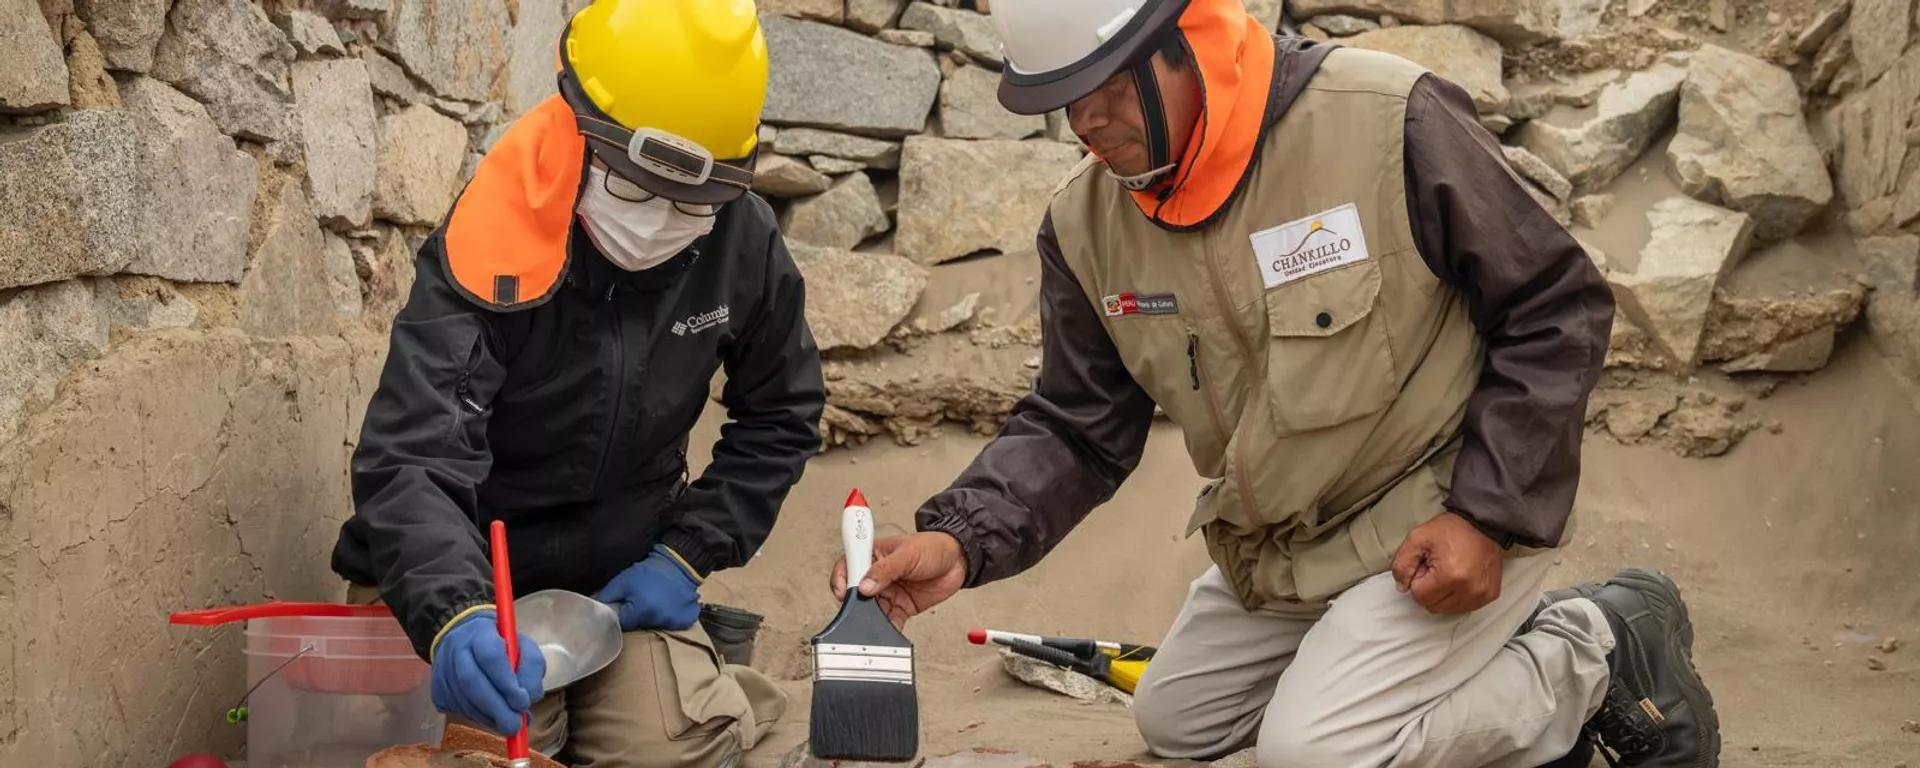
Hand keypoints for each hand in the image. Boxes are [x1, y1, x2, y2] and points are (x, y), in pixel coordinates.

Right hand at [431, 610, 546, 735]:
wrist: (465, 641)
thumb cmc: (502, 645)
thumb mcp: (524, 646)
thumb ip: (531, 668)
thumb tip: (528, 698)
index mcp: (480, 633)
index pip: (491, 657)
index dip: (506, 683)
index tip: (523, 703)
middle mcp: (456, 649)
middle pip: (471, 681)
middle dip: (496, 708)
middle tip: (514, 726)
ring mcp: (442, 669)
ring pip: (463, 700)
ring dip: (488, 717)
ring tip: (507, 723)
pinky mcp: (436, 689)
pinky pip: (456, 709)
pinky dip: (478, 717)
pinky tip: (490, 715)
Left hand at [596, 543, 701, 630]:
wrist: (678, 564)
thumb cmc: (648, 572)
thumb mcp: (622, 580)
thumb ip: (607, 596)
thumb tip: (596, 609)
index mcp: (641, 612)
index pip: (623, 625)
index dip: (622, 615)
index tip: (625, 606)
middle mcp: (659, 620)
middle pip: (640, 626)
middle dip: (637, 616)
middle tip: (641, 600)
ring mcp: (674, 622)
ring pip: (656, 625)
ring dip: (653, 616)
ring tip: (655, 600)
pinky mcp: (686, 620)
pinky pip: (674, 625)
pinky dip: (671, 618)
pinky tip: (669, 605)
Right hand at [828, 532, 966, 630]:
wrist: (959, 559)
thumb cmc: (932, 546)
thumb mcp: (907, 554)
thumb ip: (885, 570)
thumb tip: (864, 586)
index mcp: (872, 555)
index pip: (847, 567)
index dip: (841, 580)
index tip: (843, 593)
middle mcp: (876, 575)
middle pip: (856, 593)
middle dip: (855, 605)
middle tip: (859, 612)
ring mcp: (888, 592)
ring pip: (871, 610)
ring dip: (871, 620)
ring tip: (875, 626)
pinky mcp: (901, 607)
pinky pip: (890, 621)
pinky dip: (889, 629)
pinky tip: (890, 633)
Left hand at [1390, 510, 1503, 614]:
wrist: (1483, 524)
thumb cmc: (1451, 530)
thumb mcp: (1417, 538)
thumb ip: (1402, 564)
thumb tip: (1402, 587)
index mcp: (1449, 576)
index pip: (1420, 597)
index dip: (1418, 580)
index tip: (1426, 566)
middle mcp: (1469, 589)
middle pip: (1433, 606)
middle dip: (1430, 589)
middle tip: (1437, 568)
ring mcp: (1481, 594)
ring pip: (1448, 610)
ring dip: (1443, 595)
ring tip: (1449, 572)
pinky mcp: (1490, 595)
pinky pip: (1464, 608)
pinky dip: (1457, 597)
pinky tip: (1460, 579)